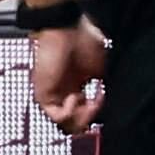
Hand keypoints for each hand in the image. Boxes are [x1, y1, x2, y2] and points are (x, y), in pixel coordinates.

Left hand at [30, 17, 107, 135]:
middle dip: (90, 119)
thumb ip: (101, 92)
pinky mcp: (43, 94)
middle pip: (75, 127)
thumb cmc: (84, 42)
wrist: (68, 28)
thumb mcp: (99, 72)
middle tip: (97, 104)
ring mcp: (52, 97)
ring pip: (66, 125)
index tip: (104, 99)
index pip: (83, 118)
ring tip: (88, 100)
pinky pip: (57, 116)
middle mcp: (62, 97)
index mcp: (75, 92)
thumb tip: (111, 108)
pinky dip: (71, 111)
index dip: (96, 115)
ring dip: (83, 116)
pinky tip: (76, 96)